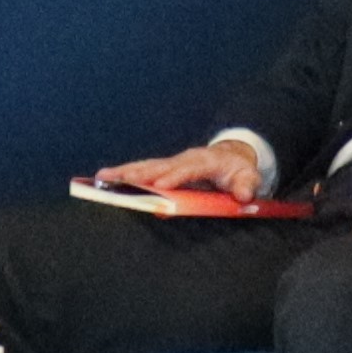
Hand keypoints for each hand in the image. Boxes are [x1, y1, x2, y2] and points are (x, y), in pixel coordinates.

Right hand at [100, 138, 269, 199]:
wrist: (231, 157)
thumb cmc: (238, 170)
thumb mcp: (248, 177)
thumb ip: (246, 185)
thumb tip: (244, 195)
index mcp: (205, 161)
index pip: (188, 168)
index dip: (174, 176)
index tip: (161, 184)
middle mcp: (184, 159)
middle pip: (160, 165)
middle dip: (140, 172)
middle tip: (121, 178)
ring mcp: (172, 163)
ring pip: (147, 166)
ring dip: (125, 172)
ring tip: (103, 177)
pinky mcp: (164, 170)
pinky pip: (143, 171)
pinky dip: (124, 174)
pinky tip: (105, 178)